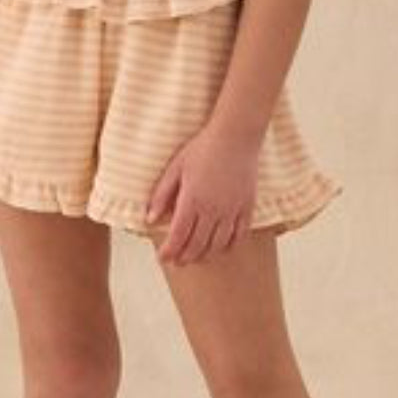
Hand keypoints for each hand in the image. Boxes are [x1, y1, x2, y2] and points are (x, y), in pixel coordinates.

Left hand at [145, 121, 260, 265]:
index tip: (162, 258)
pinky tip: (220, 248)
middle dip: (184, 257)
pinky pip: (239, 236)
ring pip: (217, 245)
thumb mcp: (175, 168)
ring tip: (195, 257)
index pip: (177, 236)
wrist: (236, 136)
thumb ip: (161, 195)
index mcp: (192, 200)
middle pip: (197, 245)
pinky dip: (228, 247)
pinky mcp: (247, 207)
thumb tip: (150, 219)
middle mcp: (212, 209)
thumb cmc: (203, 148)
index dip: (168, 252)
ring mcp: (232, 210)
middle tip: (176, 262)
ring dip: (204, 255)